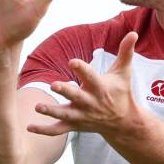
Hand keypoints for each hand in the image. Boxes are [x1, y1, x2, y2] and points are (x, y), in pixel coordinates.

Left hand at [28, 32, 142, 137]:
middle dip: (65, 91)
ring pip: (65, 114)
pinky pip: (58, 129)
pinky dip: (44, 130)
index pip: (90, 76)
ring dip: (51, 111)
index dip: (81, 68)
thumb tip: (133, 33)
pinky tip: (30, 126)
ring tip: (38, 106)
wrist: (123, 122)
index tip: (72, 61)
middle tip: (53, 84)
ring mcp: (82, 115)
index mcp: (100, 87)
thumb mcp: (124, 72)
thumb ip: (126, 52)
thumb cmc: (121, 92)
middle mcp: (90, 102)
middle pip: (76, 96)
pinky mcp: (75, 125)